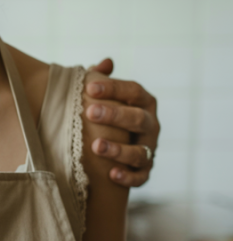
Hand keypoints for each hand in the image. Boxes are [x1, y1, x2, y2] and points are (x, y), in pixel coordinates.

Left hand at [85, 59, 159, 187]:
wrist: (114, 148)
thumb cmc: (106, 115)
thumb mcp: (103, 97)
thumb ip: (101, 80)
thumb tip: (105, 63)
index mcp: (144, 103)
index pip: (133, 91)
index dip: (113, 88)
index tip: (89, 87)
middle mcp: (151, 125)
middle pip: (138, 118)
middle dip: (115, 115)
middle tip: (89, 112)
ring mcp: (150, 149)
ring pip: (139, 151)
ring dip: (118, 149)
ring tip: (96, 146)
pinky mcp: (144, 172)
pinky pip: (140, 177)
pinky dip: (128, 177)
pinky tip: (111, 174)